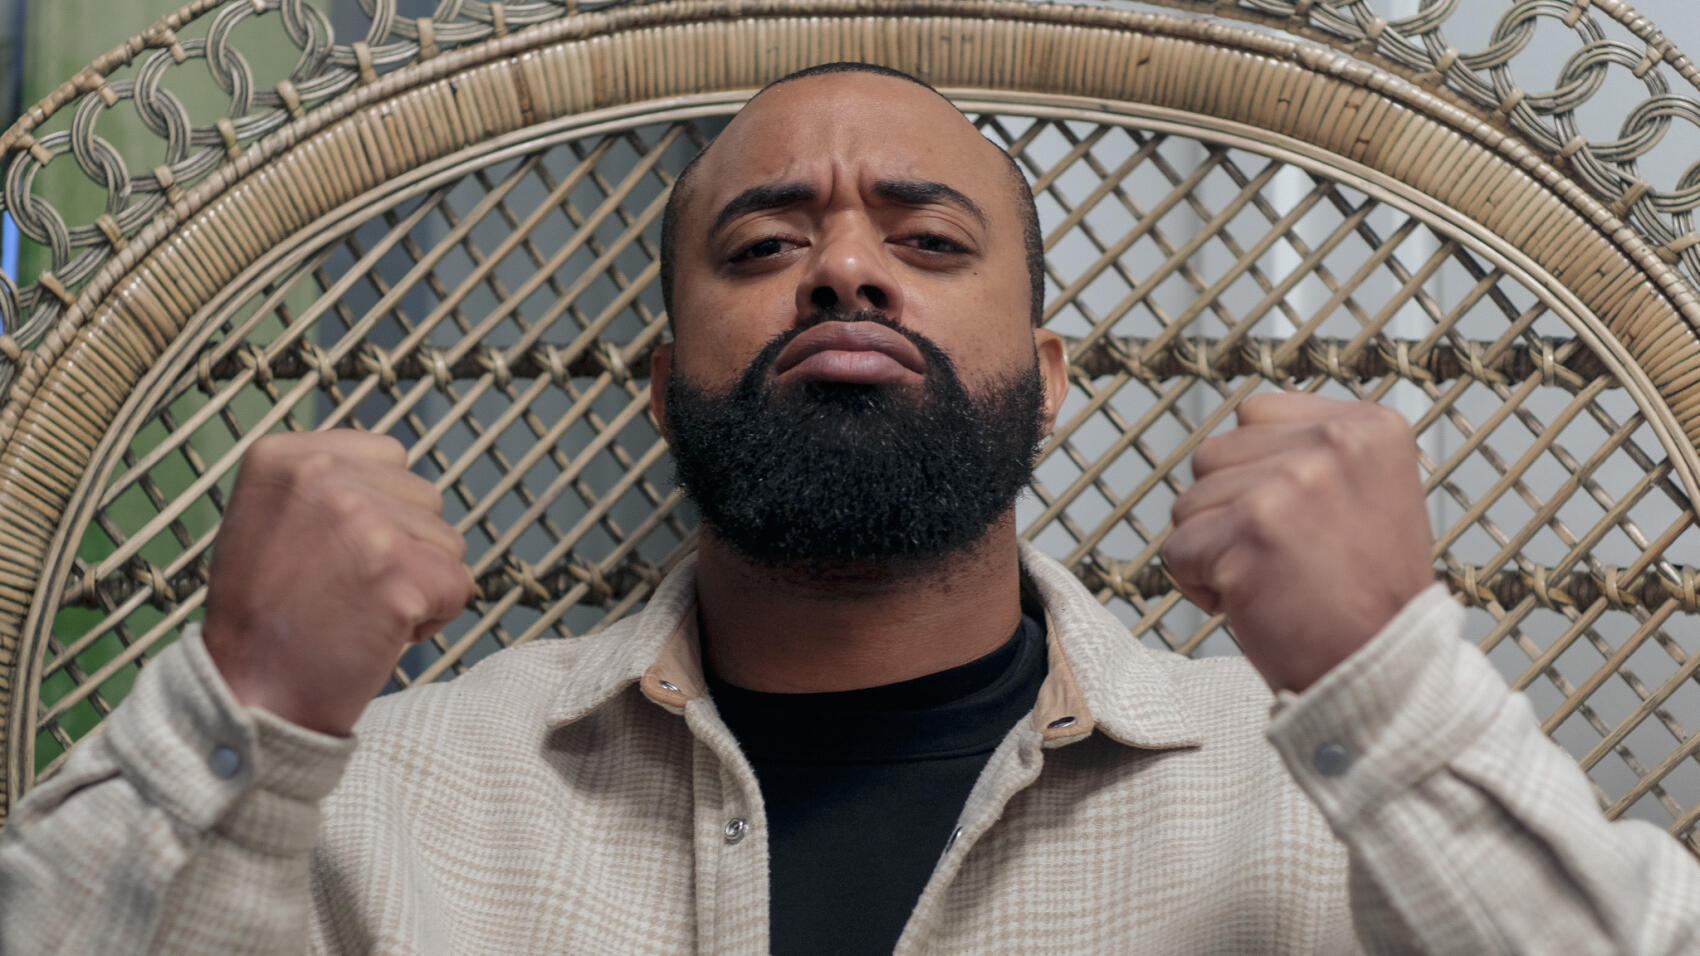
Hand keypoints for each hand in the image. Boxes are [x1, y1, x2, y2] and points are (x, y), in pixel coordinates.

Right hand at [202, 431, 471, 735]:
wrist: (248, 694)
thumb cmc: (266, 616)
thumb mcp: (271, 519)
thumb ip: (328, 483)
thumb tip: (399, 467)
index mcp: (286, 457)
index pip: (389, 456)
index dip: (381, 509)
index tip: (335, 551)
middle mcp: (323, 477)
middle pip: (425, 498)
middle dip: (404, 547)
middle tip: (344, 591)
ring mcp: (365, 523)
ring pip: (447, 542)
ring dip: (419, 582)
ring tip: (359, 612)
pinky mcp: (401, 574)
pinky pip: (459, 586)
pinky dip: (433, 618)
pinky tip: (380, 635)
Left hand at [1162, 393, 1434, 692]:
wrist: (1385, 673)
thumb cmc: (1365, 596)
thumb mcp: (1369, 495)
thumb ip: (1313, 454)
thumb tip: (1239, 434)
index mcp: (1368, 428)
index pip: (1256, 415)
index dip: (1255, 473)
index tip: (1295, 521)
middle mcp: (1332, 445)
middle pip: (1212, 455)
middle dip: (1227, 511)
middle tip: (1280, 559)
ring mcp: (1290, 485)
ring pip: (1188, 503)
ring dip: (1212, 549)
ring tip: (1269, 581)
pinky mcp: (1250, 532)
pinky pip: (1176, 551)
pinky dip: (1197, 586)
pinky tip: (1249, 604)